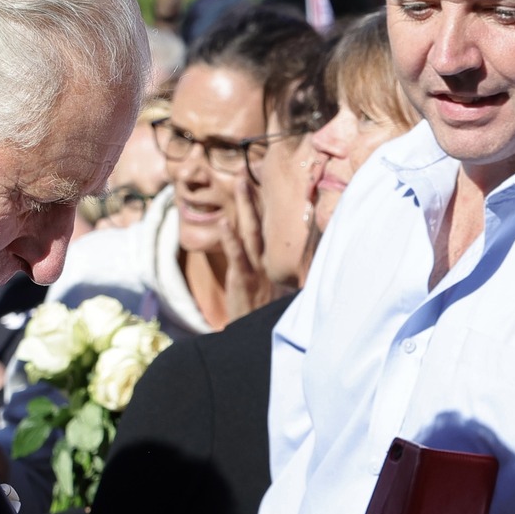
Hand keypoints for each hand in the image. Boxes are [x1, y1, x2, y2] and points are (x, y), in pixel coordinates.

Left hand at [218, 174, 278, 320]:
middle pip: (261, 223)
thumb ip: (282, 274)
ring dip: (244, 206)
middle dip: (253, 196)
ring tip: (239, 181)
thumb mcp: (279, 293)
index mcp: (275, 263)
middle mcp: (268, 262)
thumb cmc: (265, 317)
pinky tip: (223, 223)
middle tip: (246, 172)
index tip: (266, 183)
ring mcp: (256, 270)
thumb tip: (290, 260)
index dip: (269, 207)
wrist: (257, 341)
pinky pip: (236, 256)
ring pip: (250, 231)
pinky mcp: (243, 281)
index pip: (272, 230)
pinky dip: (229, 239)